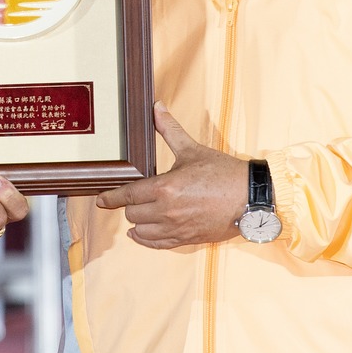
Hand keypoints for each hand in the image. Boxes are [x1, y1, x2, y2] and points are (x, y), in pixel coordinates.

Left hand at [94, 105, 248, 249]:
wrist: (251, 198)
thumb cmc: (223, 173)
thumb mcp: (193, 149)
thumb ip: (170, 130)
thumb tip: (157, 107)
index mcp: (165, 187)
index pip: (127, 195)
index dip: (110, 198)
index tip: (100, 200)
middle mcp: (166, 211)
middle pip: (131, 214)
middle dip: (129, 205)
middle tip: (133, 197)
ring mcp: (176, 228)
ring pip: (141, 231)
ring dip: (137, 222)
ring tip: (138, 214)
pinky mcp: (186, 239)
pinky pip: (156, 245)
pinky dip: (146, 239)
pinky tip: (141, 234)